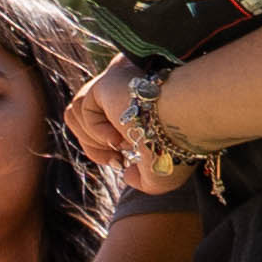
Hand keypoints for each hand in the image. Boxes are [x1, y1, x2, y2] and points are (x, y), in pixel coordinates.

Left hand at [65, 60, 194, 190]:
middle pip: (86, 120)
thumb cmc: (178, 151)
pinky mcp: (107, 82)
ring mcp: (117, 86)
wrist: (185, 125)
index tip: (123, 163)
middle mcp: (127, 96)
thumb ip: (141, 179)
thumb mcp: (161, 178)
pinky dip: (94, 130)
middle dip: (94, 147)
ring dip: (92, 140)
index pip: (106, 126)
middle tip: (117, 158)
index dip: (105, 150)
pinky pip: (81, 109)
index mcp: (141, 112)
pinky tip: (118, 136)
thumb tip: (125, 173)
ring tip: (117, 146)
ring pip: (76, 114)